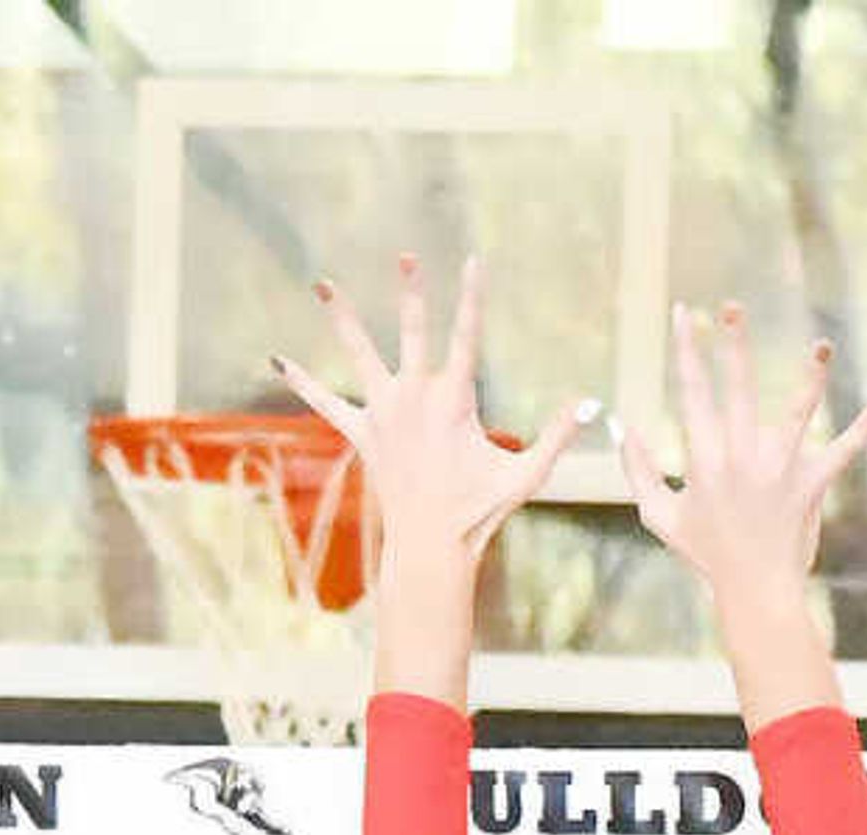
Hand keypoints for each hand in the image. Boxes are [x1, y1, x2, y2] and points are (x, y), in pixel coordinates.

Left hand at [276, 255, 590, 581]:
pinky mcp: (363, 435)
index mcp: (454, 401)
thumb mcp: (527, 476)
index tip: (474, 261)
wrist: (431, 548)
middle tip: (406, 254)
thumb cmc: (480, 513)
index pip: (467, 337)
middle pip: (414, 332)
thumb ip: (557, 436)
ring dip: (343, 318)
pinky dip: (303, 382)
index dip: (472, 297)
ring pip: (360, 355)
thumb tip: (589, 403)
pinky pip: (328, 404)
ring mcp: (384, 415)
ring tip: (324, 283)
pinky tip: (277, 359)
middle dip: (412, 291)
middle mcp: (415, 399)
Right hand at [617, 302, 866, 602]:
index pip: (691, 392)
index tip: (684, 314)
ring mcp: (780, 471)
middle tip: (731, 306)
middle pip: (737, 388)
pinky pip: (841, 452)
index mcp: (704, 460)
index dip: (686, 349)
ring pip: (798, 413)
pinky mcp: (811, 486)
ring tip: (822, 345)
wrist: (754, 593)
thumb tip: (622, 427)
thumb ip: (637, 471)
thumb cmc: (707, 556)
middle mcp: (741, 458)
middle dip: (733, 344)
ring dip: (811, 377)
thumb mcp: (660, 517)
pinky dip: (861, 430)